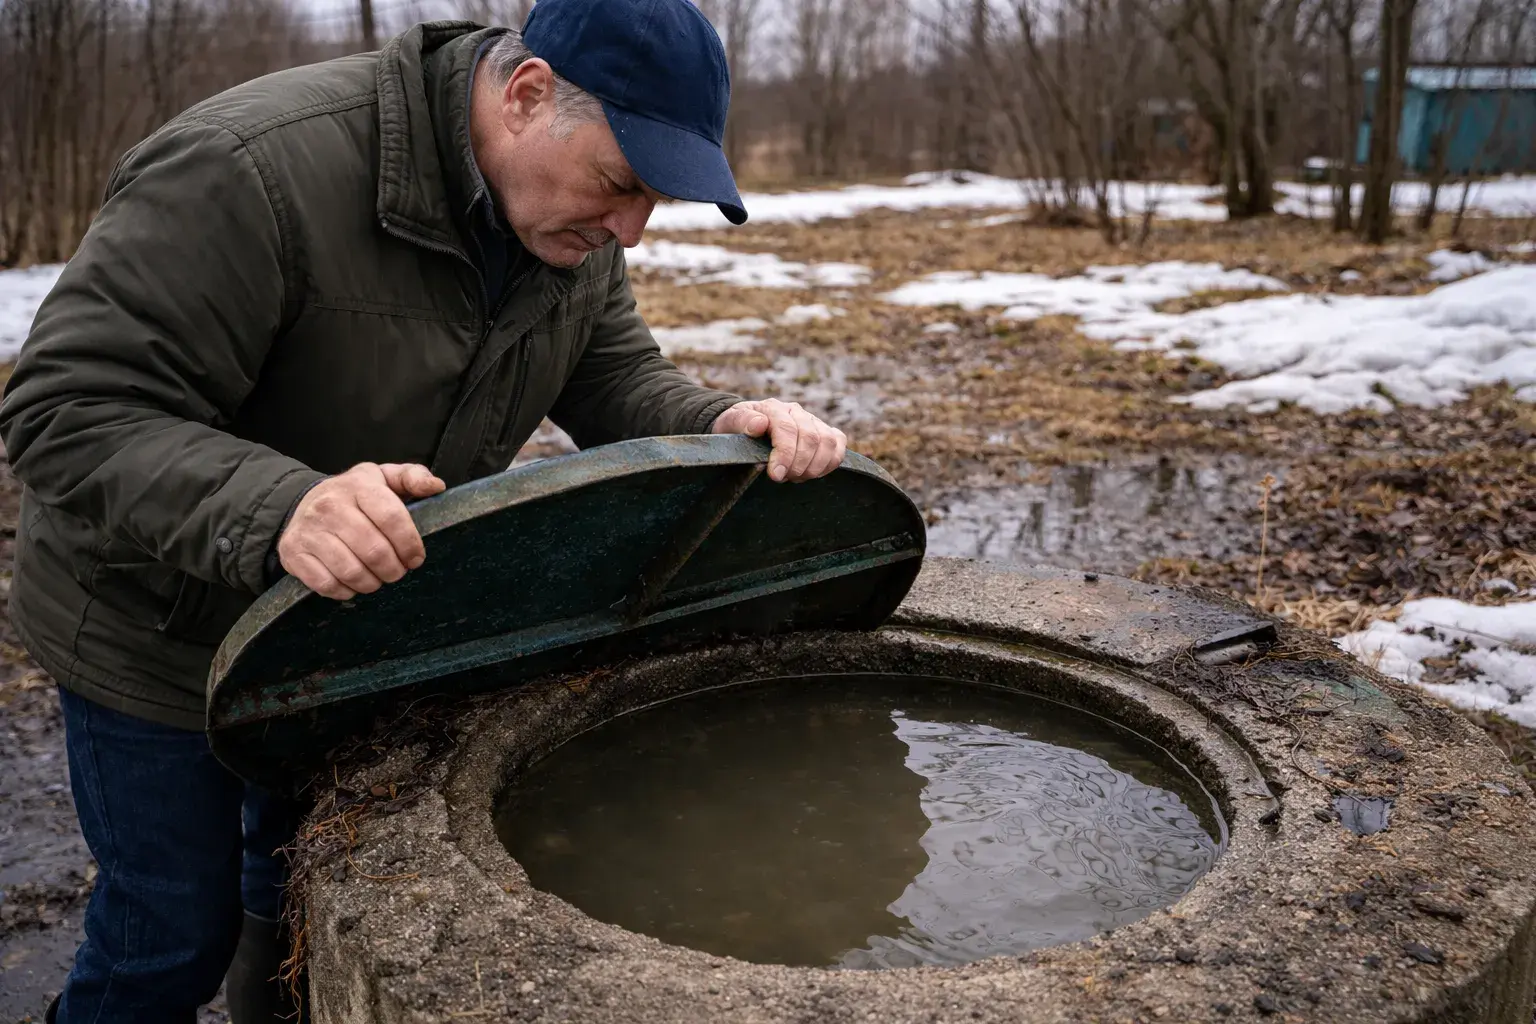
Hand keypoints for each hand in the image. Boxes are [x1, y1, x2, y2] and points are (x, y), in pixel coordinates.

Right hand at [277, 462, 445, 599]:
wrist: (304, 502)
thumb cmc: (355, 495)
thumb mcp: (384, 477)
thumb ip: (413, 477)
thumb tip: (436, 486)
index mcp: (358, 485)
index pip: (391, 517)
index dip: (409, 544)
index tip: (416, 558)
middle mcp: (330, 505)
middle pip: (374, 550)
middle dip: (393, 569)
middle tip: (397, 571)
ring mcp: (308, 530)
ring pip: (351, 571)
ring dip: (372, 583)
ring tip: (378, 578)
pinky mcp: (293, 552)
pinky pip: (326, 584)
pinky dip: (345, 591)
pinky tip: (353, 583)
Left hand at [711, 399, 847, 482]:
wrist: (745, 428)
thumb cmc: (736, 430)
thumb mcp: (729, 425)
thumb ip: (741, 422)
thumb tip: (759, 424)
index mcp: (773, 408)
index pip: (787, 429)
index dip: (785, 454)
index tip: (776, 475)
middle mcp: (796, 411)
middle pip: (810, 438)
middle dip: (798, 465)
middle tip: (784, 478)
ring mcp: (812, 421)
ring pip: (827, 442)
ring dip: (814, 466)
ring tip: (796, 476)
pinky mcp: (824, 431)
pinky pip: (838, 444)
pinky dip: (830, 462)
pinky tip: (813, 472)